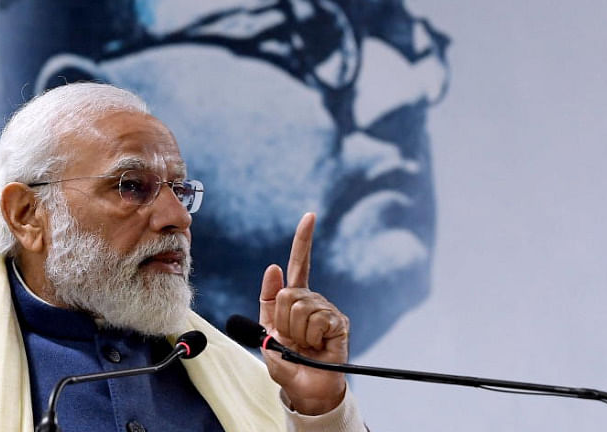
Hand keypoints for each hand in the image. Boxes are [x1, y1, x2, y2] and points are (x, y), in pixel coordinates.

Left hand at [258, 212, 349, 415]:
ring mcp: (327, 310)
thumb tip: (274, 267)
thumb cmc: (288, 364)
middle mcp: (312, 300)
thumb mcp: (268, 336)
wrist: (307, 390)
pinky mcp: (339, 323)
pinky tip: (317, 347)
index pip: (299, 264)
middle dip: (282, 321)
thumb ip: (267, 302)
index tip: (310, 216)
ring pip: (299, 307)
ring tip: (304, 345)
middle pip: (287, 293)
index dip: (304, 239)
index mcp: (294, 298)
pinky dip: (310, 338)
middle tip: (291, 340)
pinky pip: (316, 321)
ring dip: (296, 332)